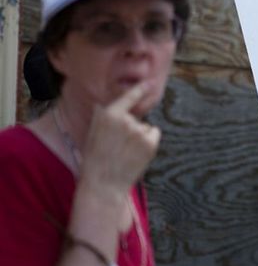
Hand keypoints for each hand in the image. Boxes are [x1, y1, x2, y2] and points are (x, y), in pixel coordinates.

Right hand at [79, 82, 160, 197]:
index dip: (140, 88)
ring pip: (145, 127)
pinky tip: (136, 154)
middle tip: (116, 147)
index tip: (151, 81)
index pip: (128, 97)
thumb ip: (107, 117)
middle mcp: (125, 120)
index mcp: (108, 115)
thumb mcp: (95, 133)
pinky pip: (154, 134)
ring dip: (139, 137)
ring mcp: (139, 131)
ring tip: (124, 153)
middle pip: (136, 118)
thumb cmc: (96, 160)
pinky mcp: (151, 142)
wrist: (103, 184)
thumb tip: (115, 105)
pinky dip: (149, 142)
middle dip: (131, 129)